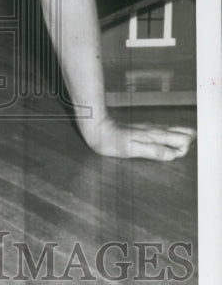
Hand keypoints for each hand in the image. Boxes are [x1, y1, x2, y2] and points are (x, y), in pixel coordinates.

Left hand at [80, 114, 195, 160]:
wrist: (97, 127)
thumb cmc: (111, 140)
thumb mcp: (130, 150)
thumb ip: (153, 151)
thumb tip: (173, 155)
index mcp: (155, 135)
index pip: (184, 140)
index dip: (183, 151)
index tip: (173, 157)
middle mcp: (156, 129)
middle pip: (185, 132)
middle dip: (187, 145)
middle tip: (175, 155)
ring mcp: (151, 128)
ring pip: (176, 131)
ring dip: (180, 142)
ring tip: (174, 152)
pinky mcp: (145, 128)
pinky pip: (166, 132)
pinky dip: (172, 139)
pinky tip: (166, 145)